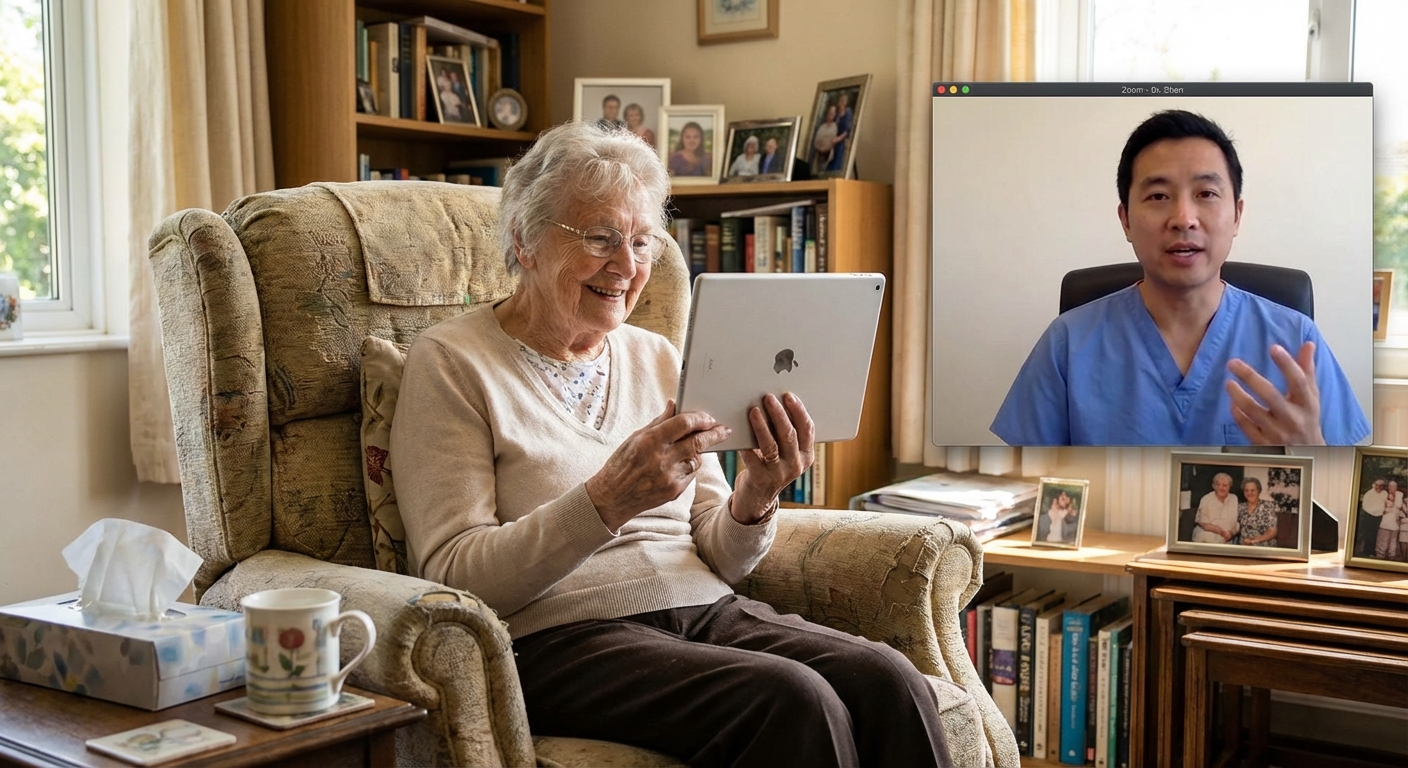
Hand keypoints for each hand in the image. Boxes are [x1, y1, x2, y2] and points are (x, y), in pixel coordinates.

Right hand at [585, 400, 731, 531]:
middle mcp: (662, 458)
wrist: (612, 497)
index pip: (683, 423)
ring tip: (694, 448)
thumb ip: (658, 422)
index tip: (709, 417)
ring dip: (699, 452)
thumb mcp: (635, 438)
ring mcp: (669, 476)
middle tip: (724, 429)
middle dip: (714, 434)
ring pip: (696, 459)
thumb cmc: (622, 464)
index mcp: (650, 440)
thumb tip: (673, 405)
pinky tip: (680, 465)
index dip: (700, 418)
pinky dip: (690, 467)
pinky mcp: (674, 490)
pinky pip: (691, 474)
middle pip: (697, 442)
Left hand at [732, 393, 815, 523]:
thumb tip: (777, 403)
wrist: (758, 496)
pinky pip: (751, 457)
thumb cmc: (771, 465)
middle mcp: (796, 465)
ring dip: (762, 425)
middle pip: (789, 434)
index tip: (788, 396)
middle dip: (779, 413)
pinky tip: (739, 430)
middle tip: (769, 398)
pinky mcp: (760, 478)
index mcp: (806, 455)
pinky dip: (745, 443)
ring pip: (770, 445)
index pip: (807, 429)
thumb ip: (787, 434)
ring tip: (754, 410)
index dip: (798, 411)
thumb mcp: (787, 453)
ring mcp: (779, 473)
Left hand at [1226, 342, 1325, 444]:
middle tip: (1232, 363)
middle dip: (1250, 377)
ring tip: (1229, 382)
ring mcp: (1277, 432)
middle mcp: (1293, 418)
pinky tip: (1232, 403)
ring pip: (1253, 411)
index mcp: (1307, 403)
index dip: (1287, 364)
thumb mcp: (1310, 396)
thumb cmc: (1306, 419)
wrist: (1307, 453)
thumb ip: (1306, 370)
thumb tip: (1307, 344)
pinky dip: (1237, 414)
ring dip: (1238, 395)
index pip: (1298, 381)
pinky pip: (1246, 426)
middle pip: (1270, 395)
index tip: (1274, 348)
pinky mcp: (1263, 443)